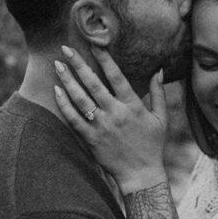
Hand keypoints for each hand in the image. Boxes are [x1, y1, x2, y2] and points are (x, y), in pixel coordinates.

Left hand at [53, 45, 168, 193]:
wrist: (141, 175)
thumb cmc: (152, 145)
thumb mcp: (160, 118)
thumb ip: (158, 93)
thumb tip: (159, 70)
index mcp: (132, 106)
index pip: (117, 76)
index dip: (104, 59)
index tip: (94, 43)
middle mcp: (116, 113)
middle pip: (94, 84)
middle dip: (79, 64)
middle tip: (65, 48)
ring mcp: (102, 127)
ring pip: (81, 99)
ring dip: (68, 81)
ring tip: (57, 65)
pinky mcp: (91, 140)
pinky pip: (74, 119)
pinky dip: (64, 105)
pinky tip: (57, 91)